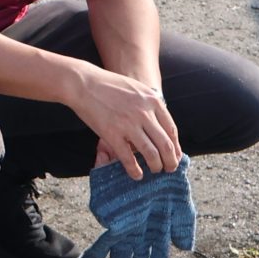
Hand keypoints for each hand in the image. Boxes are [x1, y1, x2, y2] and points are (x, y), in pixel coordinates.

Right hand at [65, 63, 181, 178]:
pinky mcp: (112, 134)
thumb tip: (159, 122)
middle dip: (170, 161)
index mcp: (152, 102)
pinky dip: (135, 170)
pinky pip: (128, 158)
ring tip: (155, 171)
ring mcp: (128, 125)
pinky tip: (137, 174)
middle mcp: (144, 114)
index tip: (175, 156)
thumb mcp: (136, 89)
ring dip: (156, 166)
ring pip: (151, 153)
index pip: (171, 130)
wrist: (83, 83)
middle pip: (165, 144)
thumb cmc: (107, 84)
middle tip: (170, 168)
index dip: (176, 147)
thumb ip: (149, 104)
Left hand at [80, 155, 195, 257]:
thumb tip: (185, 249)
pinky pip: (102, 237)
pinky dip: (95, 254)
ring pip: (116, 253)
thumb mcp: (182, 207)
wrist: (155, 161)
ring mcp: (124, 225)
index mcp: (156, 233)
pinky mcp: (110, 214)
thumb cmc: (170, 185)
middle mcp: (139, 232)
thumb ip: (184, 227)